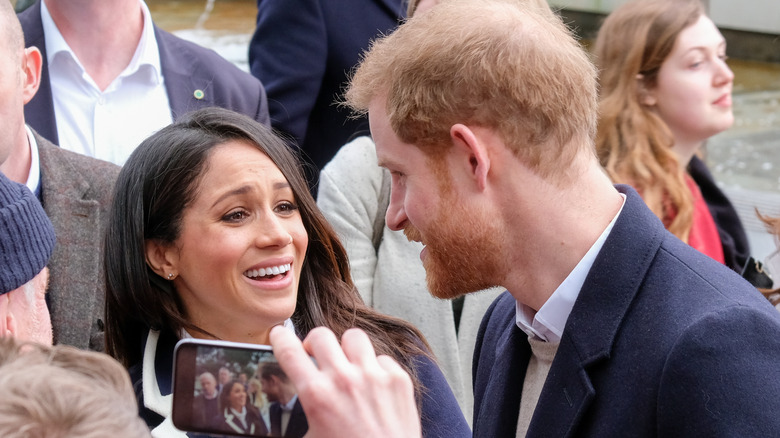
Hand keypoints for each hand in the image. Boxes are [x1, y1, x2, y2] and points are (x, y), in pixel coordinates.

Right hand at [270, 325, 421, 437]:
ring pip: (353, 337)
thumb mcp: (312, 437)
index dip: (280, 339)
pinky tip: (373, 384)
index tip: (279, 335)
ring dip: (346, 349)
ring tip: (347, 364)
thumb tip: (292, 407)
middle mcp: (344, 379)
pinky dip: (375, 367)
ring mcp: (374, 376)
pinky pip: (382, 358)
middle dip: (313, 344)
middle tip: (315, 356)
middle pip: (320, 335)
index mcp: (317, 395)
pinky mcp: (399, 380)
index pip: (289, 351)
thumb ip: (302, 414)